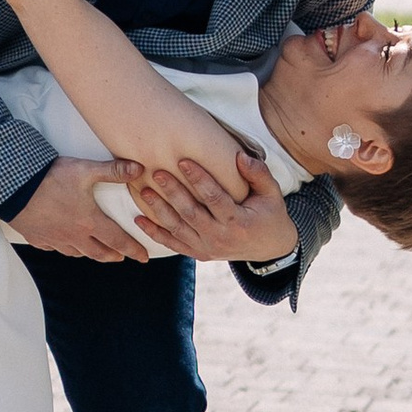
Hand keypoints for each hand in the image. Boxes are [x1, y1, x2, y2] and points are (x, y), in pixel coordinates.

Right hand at [3, 153, 148, 262]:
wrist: (15, 187)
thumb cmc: (51, 178)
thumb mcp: (85, 170)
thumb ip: (113, 171)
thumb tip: (138, 168)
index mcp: (90, 221)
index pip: (118, 240)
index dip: (133, 249)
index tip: (143, 257)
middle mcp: (75, 235)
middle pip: (99, 253)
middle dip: (114, 256)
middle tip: (122, 257)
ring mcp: (55, 239)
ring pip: (78, 253)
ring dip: (90, 253)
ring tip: (96, 251)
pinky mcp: (38, 238)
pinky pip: (55, 248)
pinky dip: (64, 248)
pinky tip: (64, 243)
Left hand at [124, 148, 298, 269]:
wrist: (270, 249)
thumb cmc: (270, 215)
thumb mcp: (272, 194)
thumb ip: (258, 174)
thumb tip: (240, 157)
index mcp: (238, 222)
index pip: (214, 198)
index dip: (198, 179)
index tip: (183, 160)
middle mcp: (220, 238)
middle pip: (191, 213)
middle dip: (172, 192)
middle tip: (156, 172)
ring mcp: (207, 249)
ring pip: (178, 229)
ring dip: (159, 210)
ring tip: (144, 190)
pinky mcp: (199, 254)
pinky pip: (173, 244)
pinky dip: (155, 233)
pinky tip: (139, 219)